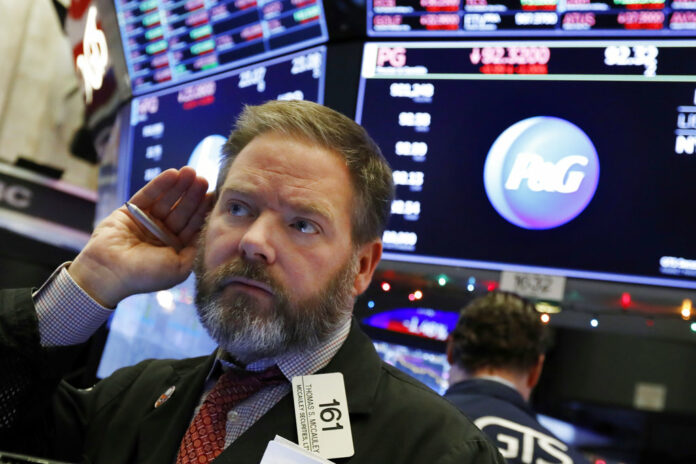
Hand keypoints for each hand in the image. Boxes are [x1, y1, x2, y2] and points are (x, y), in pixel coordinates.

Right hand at [69, 167, 212, 306]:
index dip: (203, 210)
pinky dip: (160, 184)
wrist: (108, 273)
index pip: (193, 225)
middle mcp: (162, 234)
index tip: (214, 195)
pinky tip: (173, 174)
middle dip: (193, 195)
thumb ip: (196, 253)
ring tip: (190, 172)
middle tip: (203, 180)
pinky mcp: (130, 211)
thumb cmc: (145, 275)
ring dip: (179, 186)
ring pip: (167, 200)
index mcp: (175, 248)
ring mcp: (146, 222)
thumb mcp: (179, 269)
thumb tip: (208, 237)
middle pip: (182, 210)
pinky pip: (148, 195)